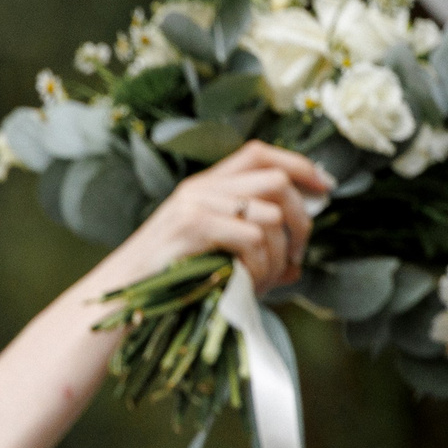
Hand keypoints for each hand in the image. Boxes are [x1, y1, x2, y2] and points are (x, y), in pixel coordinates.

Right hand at [101, 141, 331, 293]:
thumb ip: (249, 245)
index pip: (259, 153)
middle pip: (277, 180)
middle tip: (299, 253)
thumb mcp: (209, 251)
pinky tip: (250, 283)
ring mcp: (195, 204)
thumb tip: (297, 265)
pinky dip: (261, 265)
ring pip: (270, 214)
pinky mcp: (192, 225)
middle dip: (301, 218)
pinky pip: (252, 238)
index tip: (326, 187)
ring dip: (282, 253)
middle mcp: (200, 187)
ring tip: (271, 280)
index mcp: (204, 186)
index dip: (299, 163)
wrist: (120, 294)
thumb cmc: (165, 278)